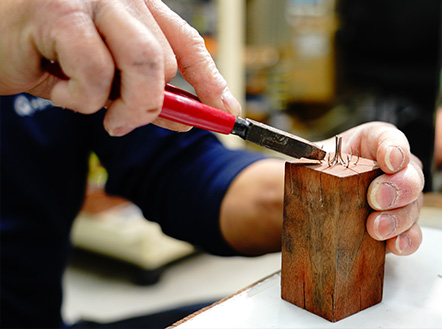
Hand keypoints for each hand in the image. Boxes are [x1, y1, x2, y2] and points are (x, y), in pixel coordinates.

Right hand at [0, 0, 240, 135]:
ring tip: (96, 111)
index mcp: (134, 6)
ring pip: (145, 63)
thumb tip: (189, 118)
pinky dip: (79, 99)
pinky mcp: (57, 12)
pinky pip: (95, 73)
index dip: (211, 80)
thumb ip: (145, 94)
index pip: (188, 42)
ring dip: (126, 105)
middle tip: (122, 123)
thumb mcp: (105, 80)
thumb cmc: (44, 57)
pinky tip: (55, 86)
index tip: (226, 110)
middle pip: (168, 59)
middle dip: (153, 106)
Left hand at [321, 122, 423, 255]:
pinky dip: (406, 240)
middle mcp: (394, 170)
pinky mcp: (399, 227)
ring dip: (397, 218)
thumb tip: (307, 163)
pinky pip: (412, 234)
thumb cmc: (318, 174)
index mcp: (373, 144)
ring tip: (376, 227)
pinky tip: (395, 244)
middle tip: (376, 198)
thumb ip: (312, 159)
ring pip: (413, 206)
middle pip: (410, 174)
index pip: (389, 138)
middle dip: (397, 187)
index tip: (389, 160)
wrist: (312, 201)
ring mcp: (400, 199)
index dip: (394, 148)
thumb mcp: (312, 161)